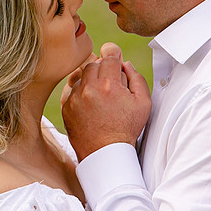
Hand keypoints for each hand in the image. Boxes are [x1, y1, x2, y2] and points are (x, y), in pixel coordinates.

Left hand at [61, 43, 150, 160]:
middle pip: (93, 64)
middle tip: (110, 85)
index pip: (109, 58)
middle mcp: (89, 89)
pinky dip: (80, 92)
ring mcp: (75, 97)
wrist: (105, 152)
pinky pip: (72, 89)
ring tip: (100, 97)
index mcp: (109, 85)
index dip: (115, 63)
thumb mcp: (143, 103)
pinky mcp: (66, 106)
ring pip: (81, 76)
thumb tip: (125, 64)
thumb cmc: (125, 129)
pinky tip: (90, 104)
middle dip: (102, 71)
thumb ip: (136, 77)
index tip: (116, 71)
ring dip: (91, 81)